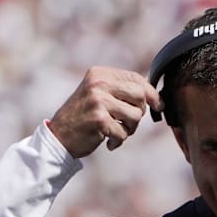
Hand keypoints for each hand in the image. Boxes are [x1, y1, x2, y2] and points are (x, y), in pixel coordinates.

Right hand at [48, 67, 162, 157]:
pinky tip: (108, 142)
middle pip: (140, 95)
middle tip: (127, 122)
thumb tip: (157, 97)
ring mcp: (98, 100)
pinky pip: (124, 133)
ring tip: (116, 131)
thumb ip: (122, 91)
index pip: (136, 78)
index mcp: (99, 74)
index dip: (151, 93)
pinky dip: (119, 141)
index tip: (158, 105)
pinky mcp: (98, 119)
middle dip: (139, 112)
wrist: (58, 136)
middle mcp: (98, 84)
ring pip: (135, 115)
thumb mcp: (99, 95)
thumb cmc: (83, 117)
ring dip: (130, 129)